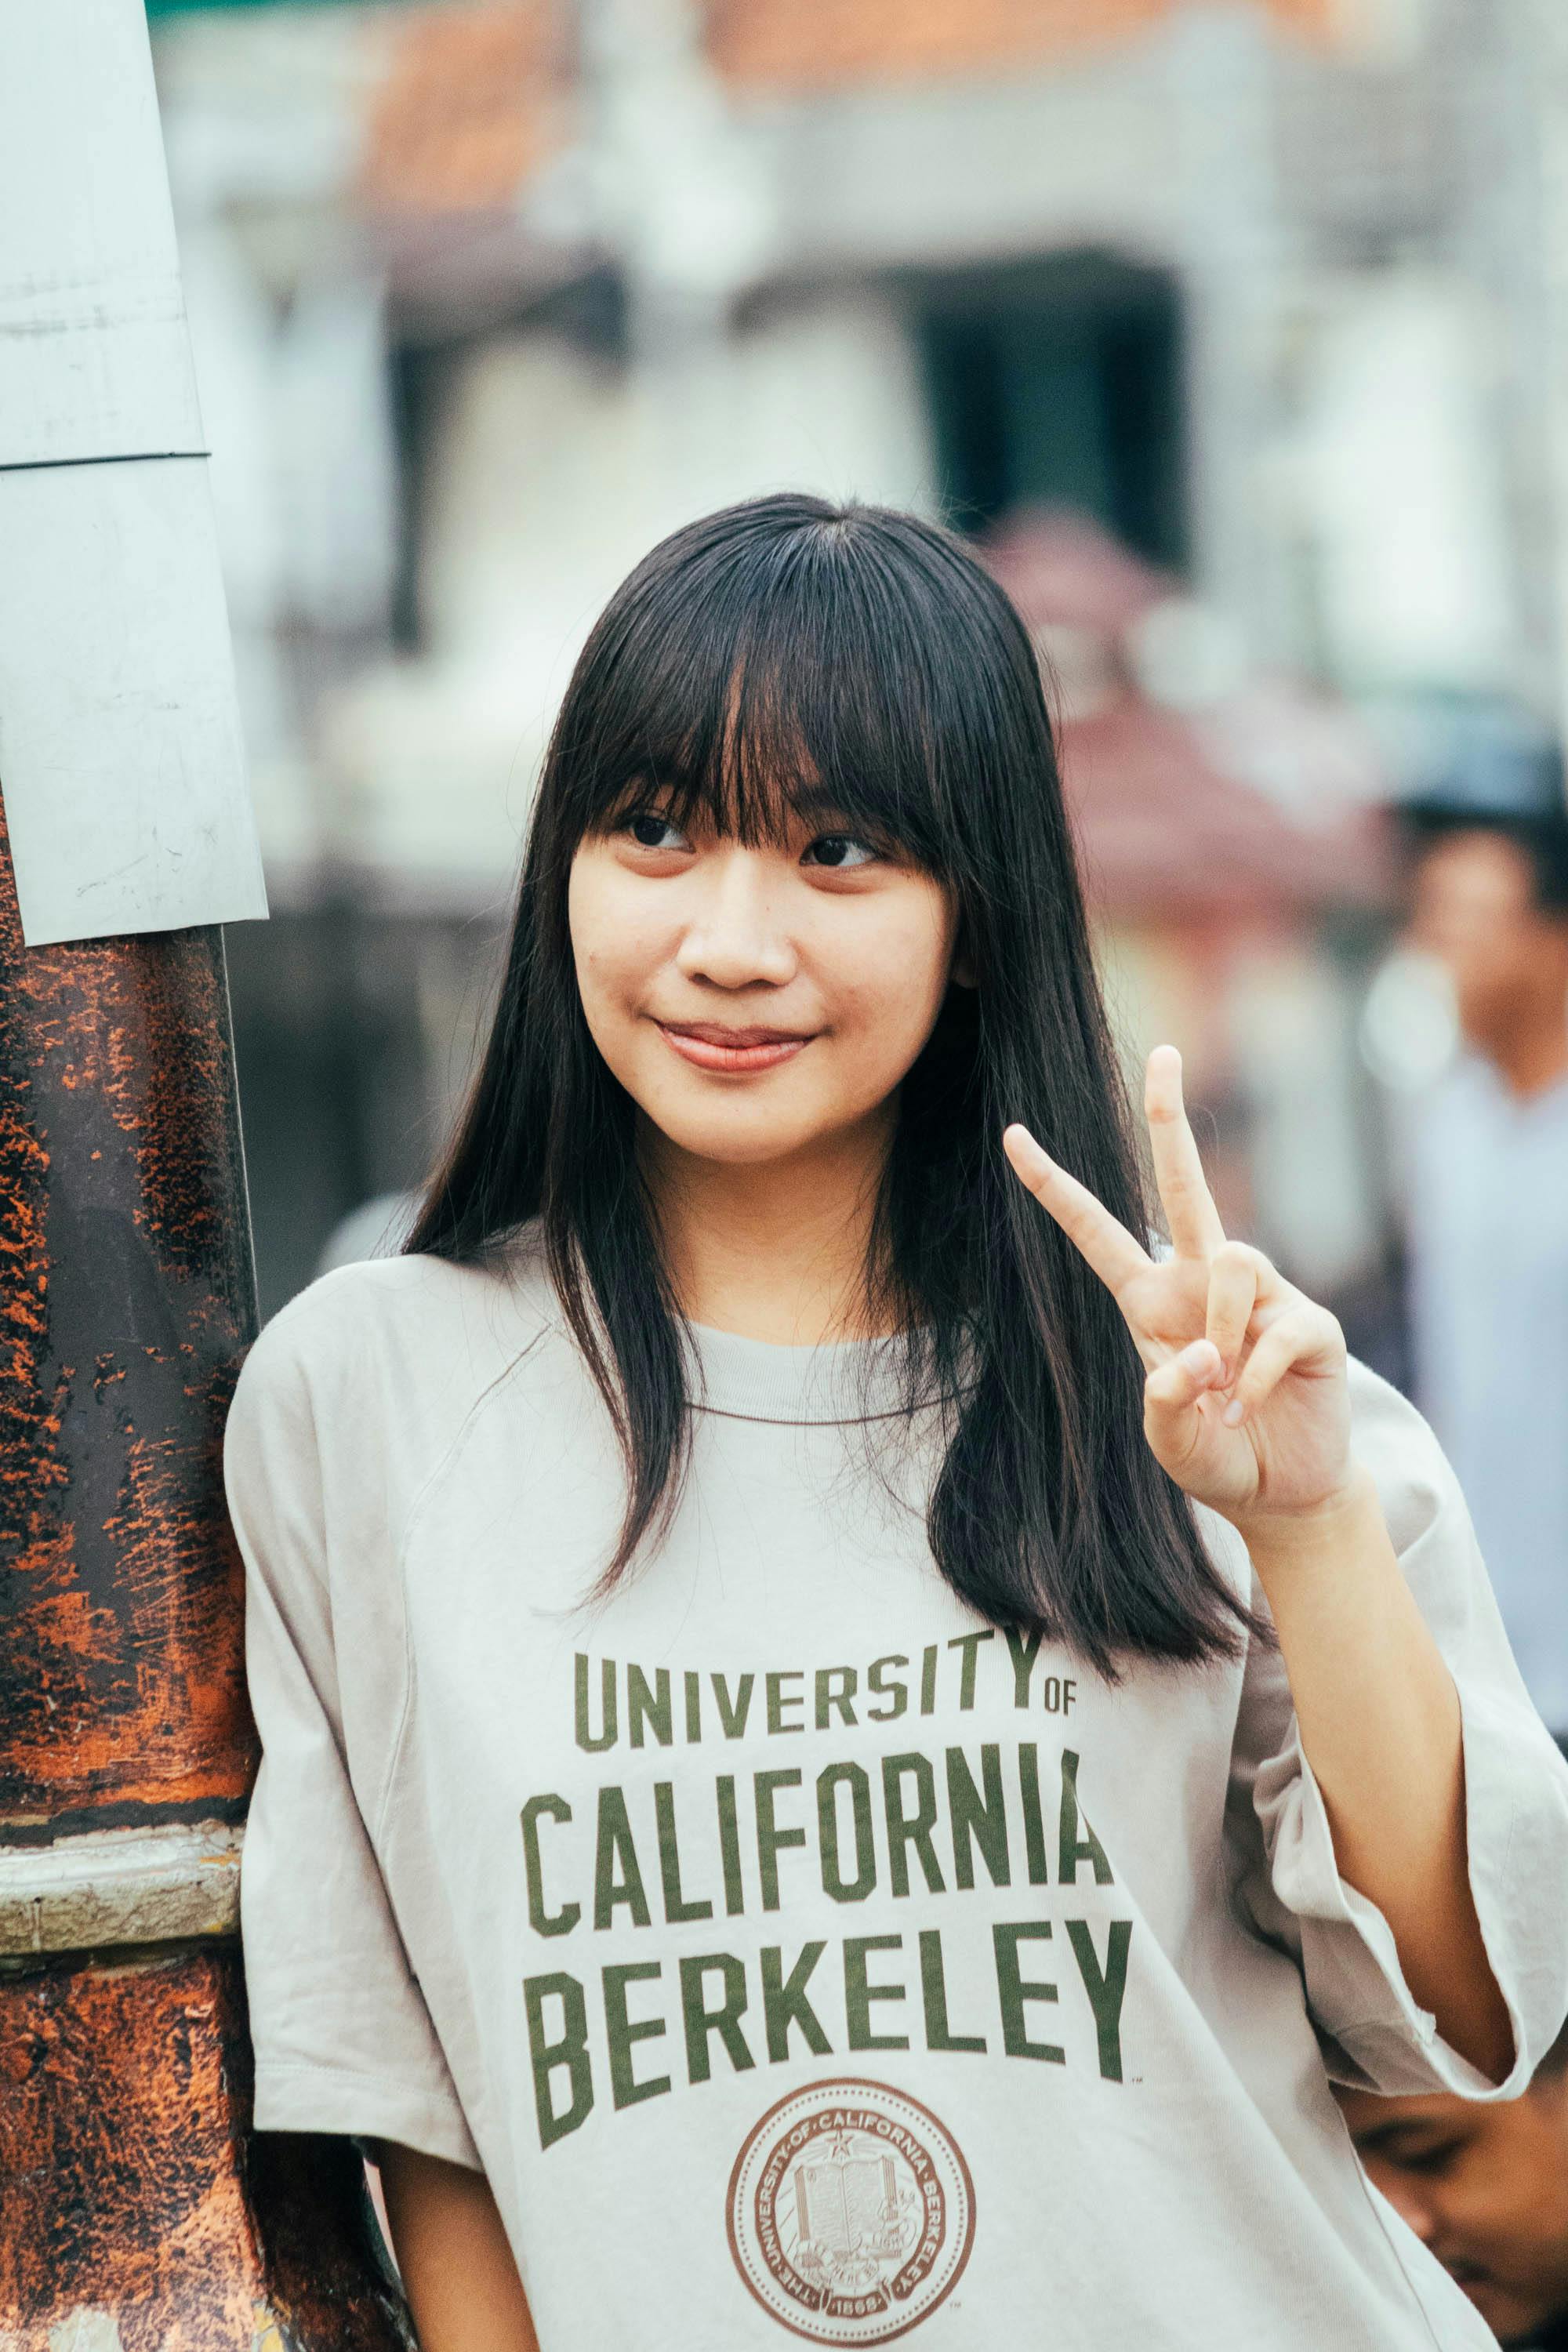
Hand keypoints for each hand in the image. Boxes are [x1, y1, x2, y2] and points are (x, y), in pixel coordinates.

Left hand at [1003, 1044, 1353, 1538]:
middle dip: (1170, 1118)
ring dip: (1222, 1333)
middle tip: (1164, 1052)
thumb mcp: (1166, 1441)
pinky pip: (1277, 1327)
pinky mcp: (1309, 1323)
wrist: (1282, 1494)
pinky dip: (1256, 1377)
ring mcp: (1260, 1297)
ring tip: (1225, 1391)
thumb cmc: (1215, 1457)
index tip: (1013, 1134)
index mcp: (1150, 1302)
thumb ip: (1164, 1402)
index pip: (1096, 1233)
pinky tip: (1251, 1405)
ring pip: (1232, 1259)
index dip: (1054, 1186)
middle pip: (1183, 1185)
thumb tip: (1201, 1354)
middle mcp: (1202, 1284)